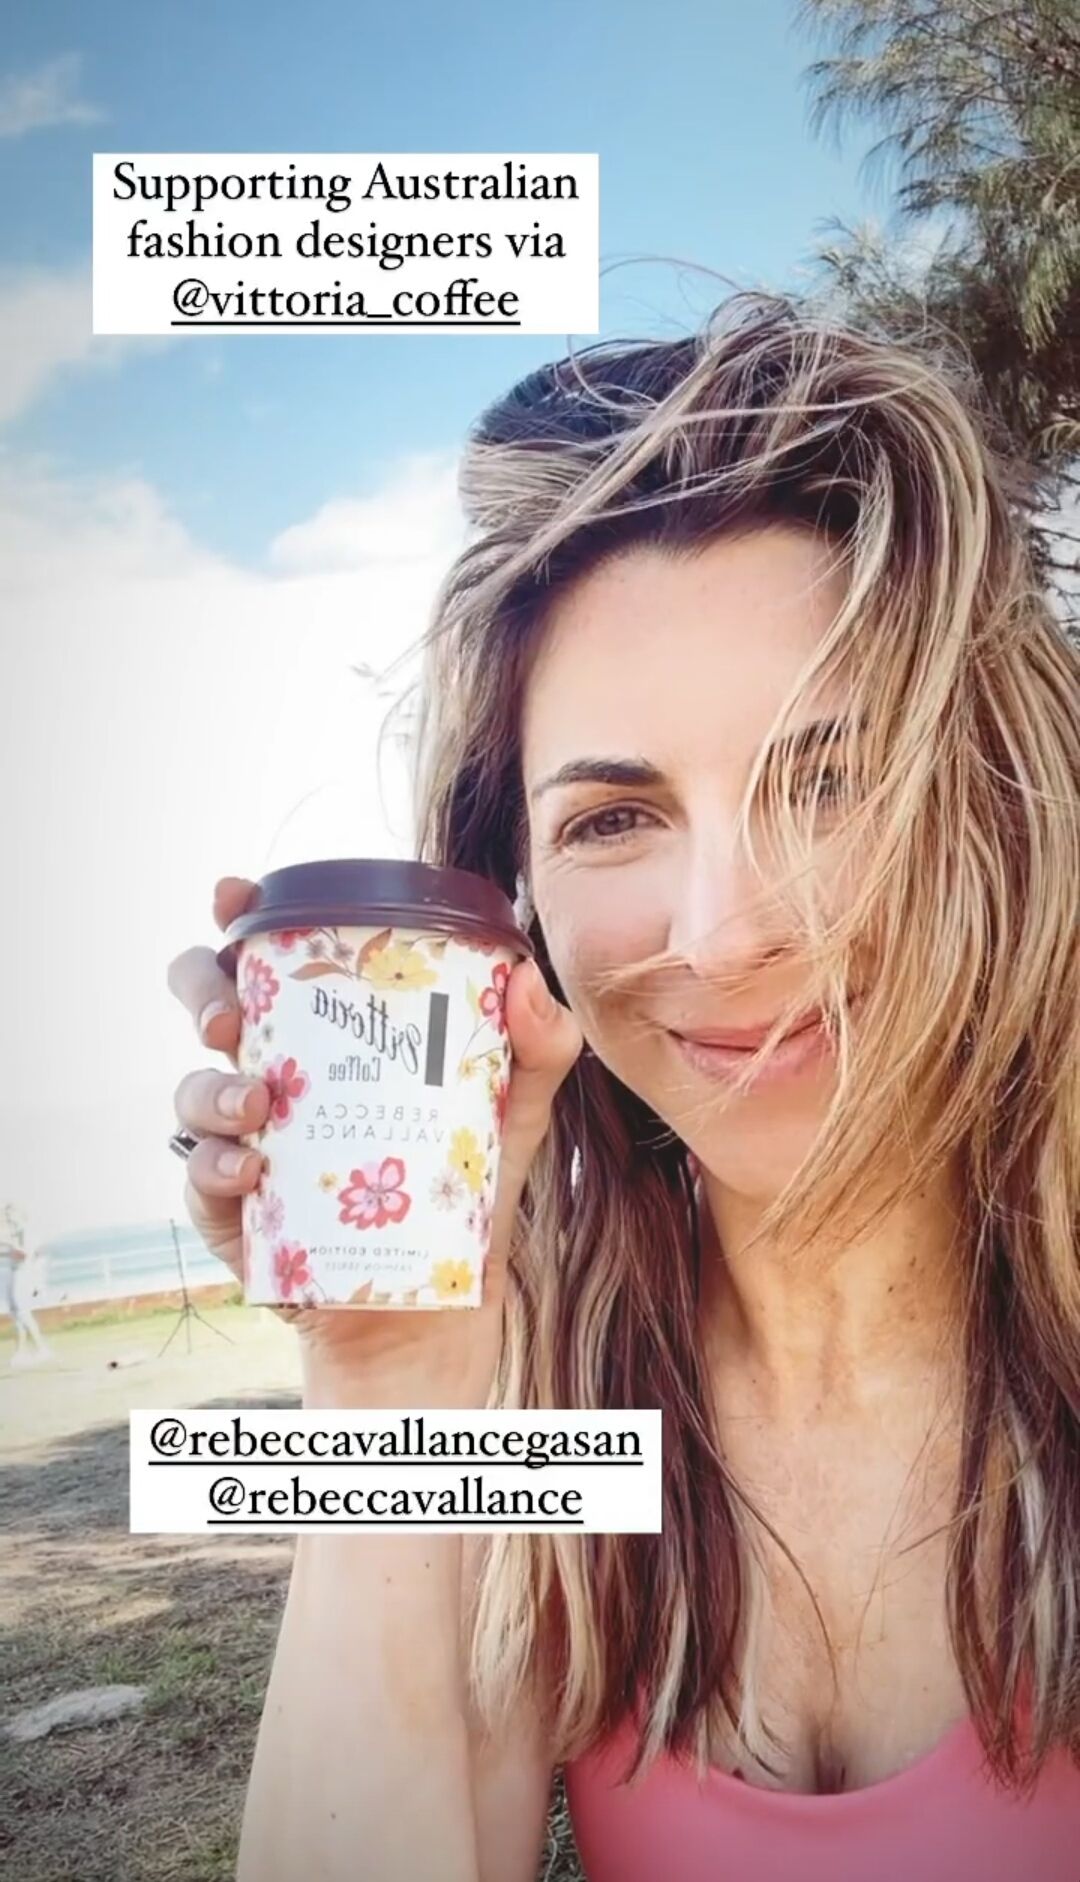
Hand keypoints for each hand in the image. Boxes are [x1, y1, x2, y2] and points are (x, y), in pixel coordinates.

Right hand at [167, 876, 583, 1404]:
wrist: (433, 1308)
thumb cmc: (463, 1193)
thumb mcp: (515, 1116)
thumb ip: (538, 1049)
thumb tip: (526, 977)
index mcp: (328, 1034)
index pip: (273, 958)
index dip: (242, 915)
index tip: (236, 896)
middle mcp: (274, 1074)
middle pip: (207, 1002)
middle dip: (203, 989)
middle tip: (229, 1012)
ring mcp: (243, 1140)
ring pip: (193, 1090)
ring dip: (213, 1088)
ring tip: (257, 1105)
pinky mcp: (231, 1209)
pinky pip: (200, 1174)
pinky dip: (219, 1165)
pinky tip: (252, 1168)